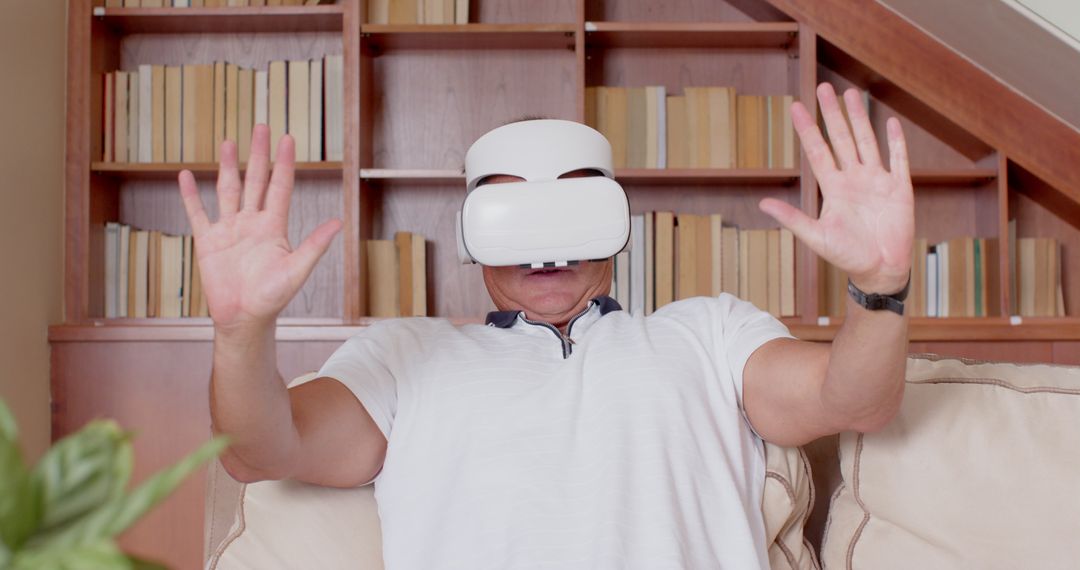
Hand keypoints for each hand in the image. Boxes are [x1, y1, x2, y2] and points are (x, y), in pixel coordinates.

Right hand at [178, 125, 341, 329]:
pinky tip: (184, 175)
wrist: (244, 318)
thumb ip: (314, 245)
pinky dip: (190, 195)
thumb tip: (338, 222)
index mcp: (274, 226)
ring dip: (228, 166)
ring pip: (228, 190)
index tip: (287, 138)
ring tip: (229, 142)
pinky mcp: (208, 241)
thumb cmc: (273, 298)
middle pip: (255, 180)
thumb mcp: (297, 270)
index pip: (280, 186)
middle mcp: (252, 222)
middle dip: (258, 154)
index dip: (283, 163)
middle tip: (261, 127)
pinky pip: (198, 213)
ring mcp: (230, 230)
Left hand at [759, 83, 913, 293]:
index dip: (808, 129)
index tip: (797, 107)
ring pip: (866, 142)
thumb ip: (792, 218)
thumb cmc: (847, 256)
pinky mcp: (900, 188)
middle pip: (841, 139)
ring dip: (859, 119)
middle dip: (833, 114)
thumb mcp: (816, 236)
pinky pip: (898, 160)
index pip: (818, 151)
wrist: (880, 271)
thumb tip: (762, 204)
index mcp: (833, 188)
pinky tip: (889, 122)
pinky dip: (895, 142)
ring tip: (851, 94)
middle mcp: (854, 179)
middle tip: (824, 87)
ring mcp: (877, 181)